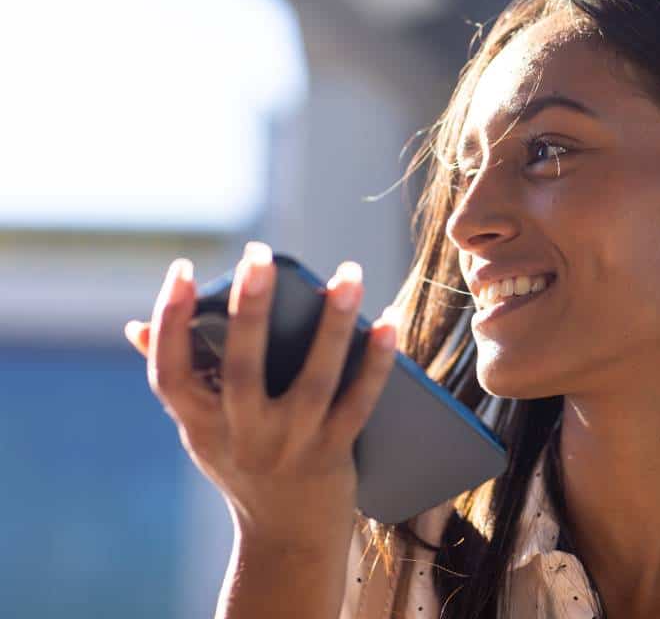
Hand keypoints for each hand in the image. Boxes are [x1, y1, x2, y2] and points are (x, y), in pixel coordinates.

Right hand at [123, 241, 397, 552]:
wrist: (287, 538)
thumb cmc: (244, 464)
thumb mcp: (205, 430)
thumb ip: (182, 380)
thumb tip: (138, 327)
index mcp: (200, 427)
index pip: (170, 373)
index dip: (169, 322)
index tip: (180, 269)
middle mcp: (242, 439)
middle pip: (242, 370)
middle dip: (248, 310)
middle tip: (259, 254)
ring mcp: (290, 448)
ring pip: (314, 380)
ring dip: (332, 325)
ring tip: (346, 274)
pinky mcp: (334, 455)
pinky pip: (359, 403)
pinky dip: (376, 363)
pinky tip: (388, 322)